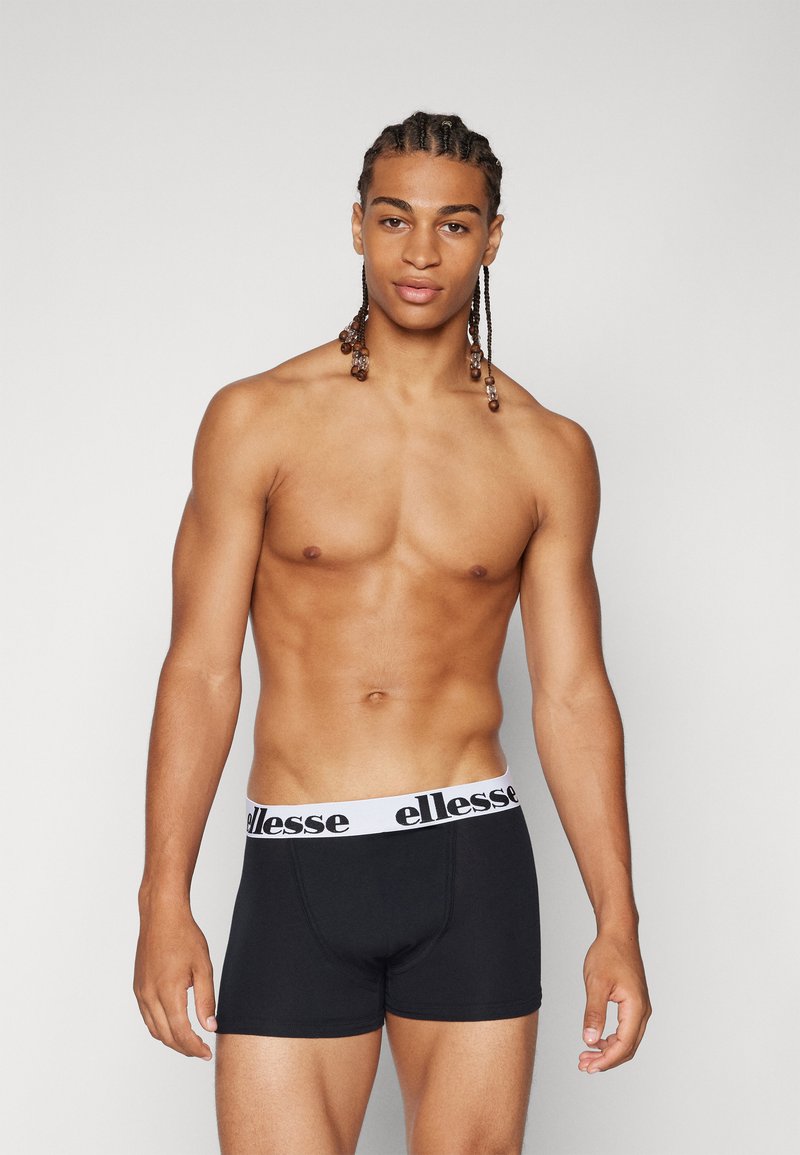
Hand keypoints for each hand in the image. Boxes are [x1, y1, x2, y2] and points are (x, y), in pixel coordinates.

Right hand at [134, 904, 217, 1060]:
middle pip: (166, 1036)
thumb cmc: (184, 936)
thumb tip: (210, 1027)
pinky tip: (174, 1024)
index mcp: (168, 992)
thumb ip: (206, 1000)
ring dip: (171, 1040)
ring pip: (154, 1029)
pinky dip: (160, 1027)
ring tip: (190, 1041)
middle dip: (184, 1048)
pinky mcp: (138, 987)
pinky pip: (147, 1016)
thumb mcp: (203, 967)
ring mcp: (141, 992)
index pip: (181, 1033)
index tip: (207, 1053)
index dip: (195, 1047)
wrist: (161, 916)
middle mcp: (150, 996)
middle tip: (202, 1051)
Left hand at [578, 926, 651, 1073]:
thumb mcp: (596, 984)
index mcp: (636, 1008)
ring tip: (586, 1056)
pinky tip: (596, 1040)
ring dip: (608, 1051)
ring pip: (627, 1040)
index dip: (606, 1060)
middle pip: (627, 1047)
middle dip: (606, 1060)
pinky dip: (611, 1039)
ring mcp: (640, 1008)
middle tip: (584, 1065)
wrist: (618, 934)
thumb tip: (590, 1040)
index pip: (623, 1045)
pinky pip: (626, 1029)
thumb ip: (594, 1013)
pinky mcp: (634, 1004)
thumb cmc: (608, 954)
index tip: (588, 1066)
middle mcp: (642, 1011)